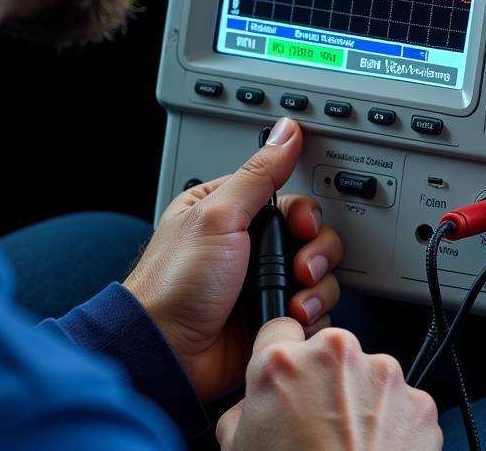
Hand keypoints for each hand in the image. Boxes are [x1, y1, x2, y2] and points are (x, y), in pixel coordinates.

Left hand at [124, 118, 342, 401]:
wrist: (166, 354)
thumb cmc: (175, 283)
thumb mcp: (218, 215)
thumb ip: (259, 174)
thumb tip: (286, 132)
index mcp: (232, 210)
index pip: (289, 198)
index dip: (305, 212)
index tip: (302, 225)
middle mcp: (250, 245)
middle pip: (311, 235)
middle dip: (315, 251)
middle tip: (300, 266)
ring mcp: (263, 284)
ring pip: (319, 273)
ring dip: (315, 286)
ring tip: (292, 299)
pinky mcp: (273, 317)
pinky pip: (313, 309)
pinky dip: (309, 314)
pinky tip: (288, 317)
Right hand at [216, 317, 442, 450]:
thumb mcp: (238, 447)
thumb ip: (246, 409)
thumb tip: (255, 404)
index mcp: (282, 362)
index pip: (280, 328)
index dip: (282, 354)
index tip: (290, 375)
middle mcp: (334, 356)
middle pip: (329, 351)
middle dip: (326, 380)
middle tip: (321, 424)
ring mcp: (382, 375)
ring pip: (369, 375)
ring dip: (362, 401)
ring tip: (353, 446)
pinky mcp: (418, 403)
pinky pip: (402, 404)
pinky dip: (394, 425)